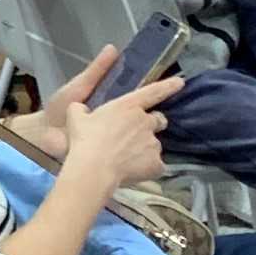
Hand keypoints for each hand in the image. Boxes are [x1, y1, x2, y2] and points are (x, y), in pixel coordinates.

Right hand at [44, 44, 183, 192]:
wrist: (94, 168)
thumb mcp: (75, 117)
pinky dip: (148, 168)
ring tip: (128, 159)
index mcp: (128, 106)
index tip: (180, 82)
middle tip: (136, 135)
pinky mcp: (157, 164)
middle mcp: (146, 122)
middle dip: (152, 125)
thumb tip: (81, 109)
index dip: (168, 86)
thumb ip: (81, 109)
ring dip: (145, 148)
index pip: (154, 92)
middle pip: (158, 120)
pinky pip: (156, 165)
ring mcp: (153, 143)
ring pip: (154, 144)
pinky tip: (135, 172)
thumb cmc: (84, 140)